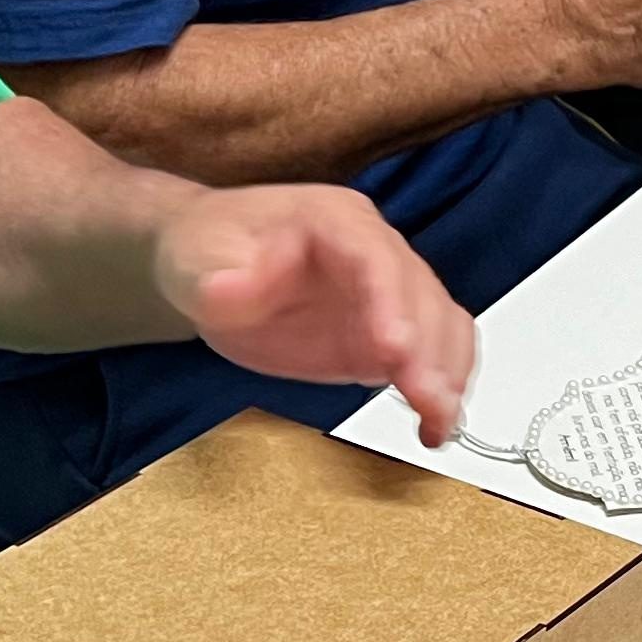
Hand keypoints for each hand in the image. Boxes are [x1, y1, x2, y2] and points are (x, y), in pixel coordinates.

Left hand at [156, 186, 476, 445]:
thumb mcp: (195, 263)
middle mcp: (373, 249)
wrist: (208, 269)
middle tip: (427, 399)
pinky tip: (437, 422)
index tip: (396, 347)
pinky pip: (436, 350)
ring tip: (439, 420)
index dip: (392, 302)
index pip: (374, 256)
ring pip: (441, 323)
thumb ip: (216, 280)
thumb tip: (226, 289)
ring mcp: (387, 291)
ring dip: (447, 372)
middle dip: (428, 350)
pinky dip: (444, 385)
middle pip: (420, 293)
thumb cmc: (208, 255)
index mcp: (331, 219)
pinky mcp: (389, 331)